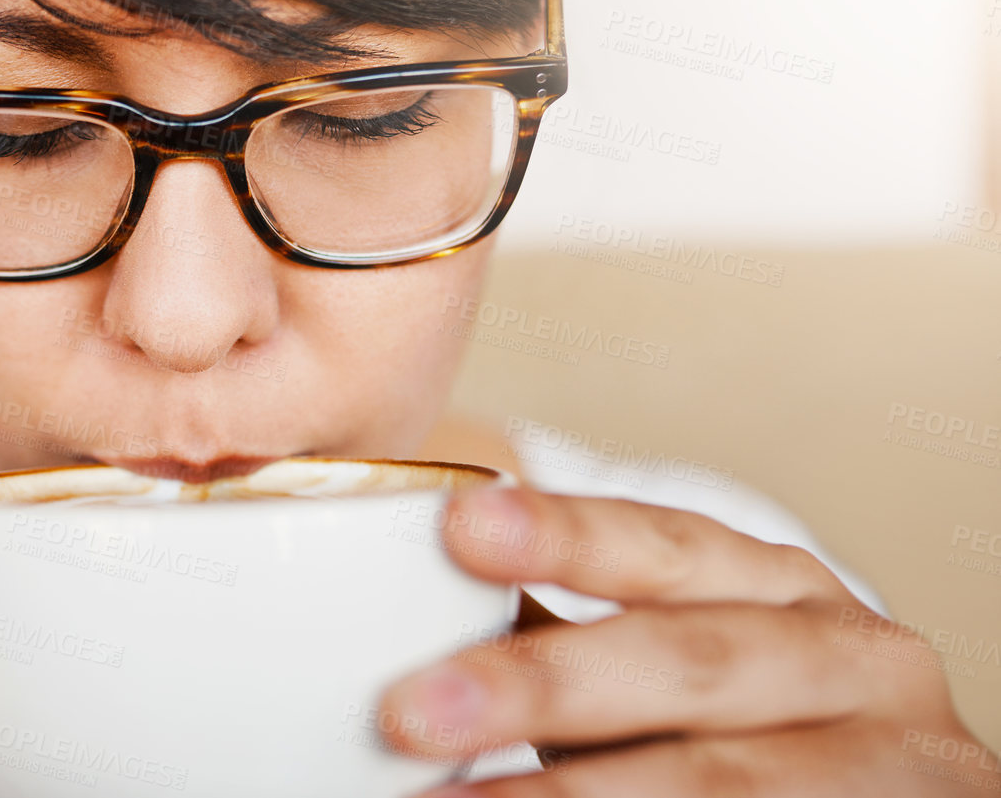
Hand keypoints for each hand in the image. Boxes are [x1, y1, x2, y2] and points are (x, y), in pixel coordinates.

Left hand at [378, 486, 999, 795]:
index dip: (568, 535)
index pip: (668, 546)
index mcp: (786, 590)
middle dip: (545, 684)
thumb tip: (403, 609)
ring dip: (571, 795)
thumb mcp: (678, 673)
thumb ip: (574, 638)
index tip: (461, 525)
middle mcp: (854, 660)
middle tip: (410, 711)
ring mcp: (893, 762)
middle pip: (686, 662)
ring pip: (720, 779)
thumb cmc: (749, 738)